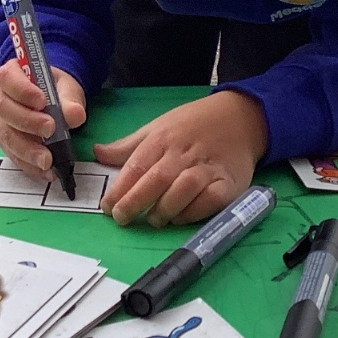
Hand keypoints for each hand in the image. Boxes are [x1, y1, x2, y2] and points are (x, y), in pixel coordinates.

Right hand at [0, 60, 87, 181]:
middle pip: (4, 109)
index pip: (8, 78)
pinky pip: (12, 154)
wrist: (51, 101)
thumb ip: (70, 98)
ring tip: (47, 160)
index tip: (42, 101)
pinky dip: (29, 164)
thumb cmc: (54, 89)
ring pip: (6, 135)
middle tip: (50, 130)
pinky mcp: (4, 141)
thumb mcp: (66, 87)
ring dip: (27, 150)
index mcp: (10, 74)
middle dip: (27, 122)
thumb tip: (74, 115)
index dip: (22, 91)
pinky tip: (45, 170)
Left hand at [94, 91, 267, 226]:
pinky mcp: (228, 182)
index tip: (106, 207)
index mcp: (163, 138)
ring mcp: (207, 167)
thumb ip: (128, 146)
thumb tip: (97, 154)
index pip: (136, 165)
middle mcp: (183, 153)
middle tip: (121, 218)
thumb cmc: (193, 124)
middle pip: (156, 179)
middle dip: (135, 201)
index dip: (119, 188)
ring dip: (164, 208)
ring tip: (153, 220)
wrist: (240, 117)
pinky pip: (210, 200)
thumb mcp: (158, 127)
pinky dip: (194, 211)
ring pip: (183, 189)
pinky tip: (181, 217)